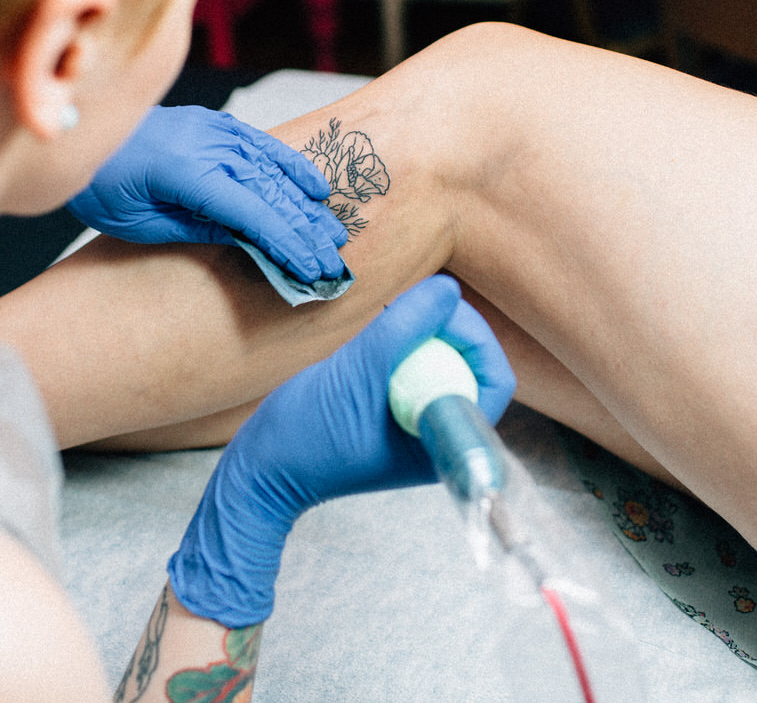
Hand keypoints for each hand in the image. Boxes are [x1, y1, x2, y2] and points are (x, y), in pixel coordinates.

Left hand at [67, 105, 347, 283]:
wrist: (79, 132)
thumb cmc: (99, 185)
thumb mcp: (140, 223)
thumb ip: (196, 227)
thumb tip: (247, 238)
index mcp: (185, 172)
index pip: (251, 212)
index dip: (286, 242)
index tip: (312, 267)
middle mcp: (206, 145)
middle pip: (269, 192)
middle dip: (305, 230)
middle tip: (333, 261)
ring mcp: (211, 129)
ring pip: (272, 169)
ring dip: (306, 203)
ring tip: (333, 232)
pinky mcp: (212, 124)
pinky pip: (261, 144)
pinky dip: (290, 165)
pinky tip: (313, 187)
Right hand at [166, 275, 515, 626]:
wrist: (262, 468)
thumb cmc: (308, 435)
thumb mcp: (358, 372)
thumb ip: (406, 328)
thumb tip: (448, 288)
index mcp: (444, 442)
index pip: (493, 380)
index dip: (475, 338)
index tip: (438, 312)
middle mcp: (437, 433)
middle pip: (470, 364)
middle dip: (445, 330)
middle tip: (409, 309)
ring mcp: (414, 421)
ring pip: (440, 360)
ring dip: (417, 334)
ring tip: (383, 327)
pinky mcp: (391, 409)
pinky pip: (412, 365)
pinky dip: (396, 345)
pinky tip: (370, 342)